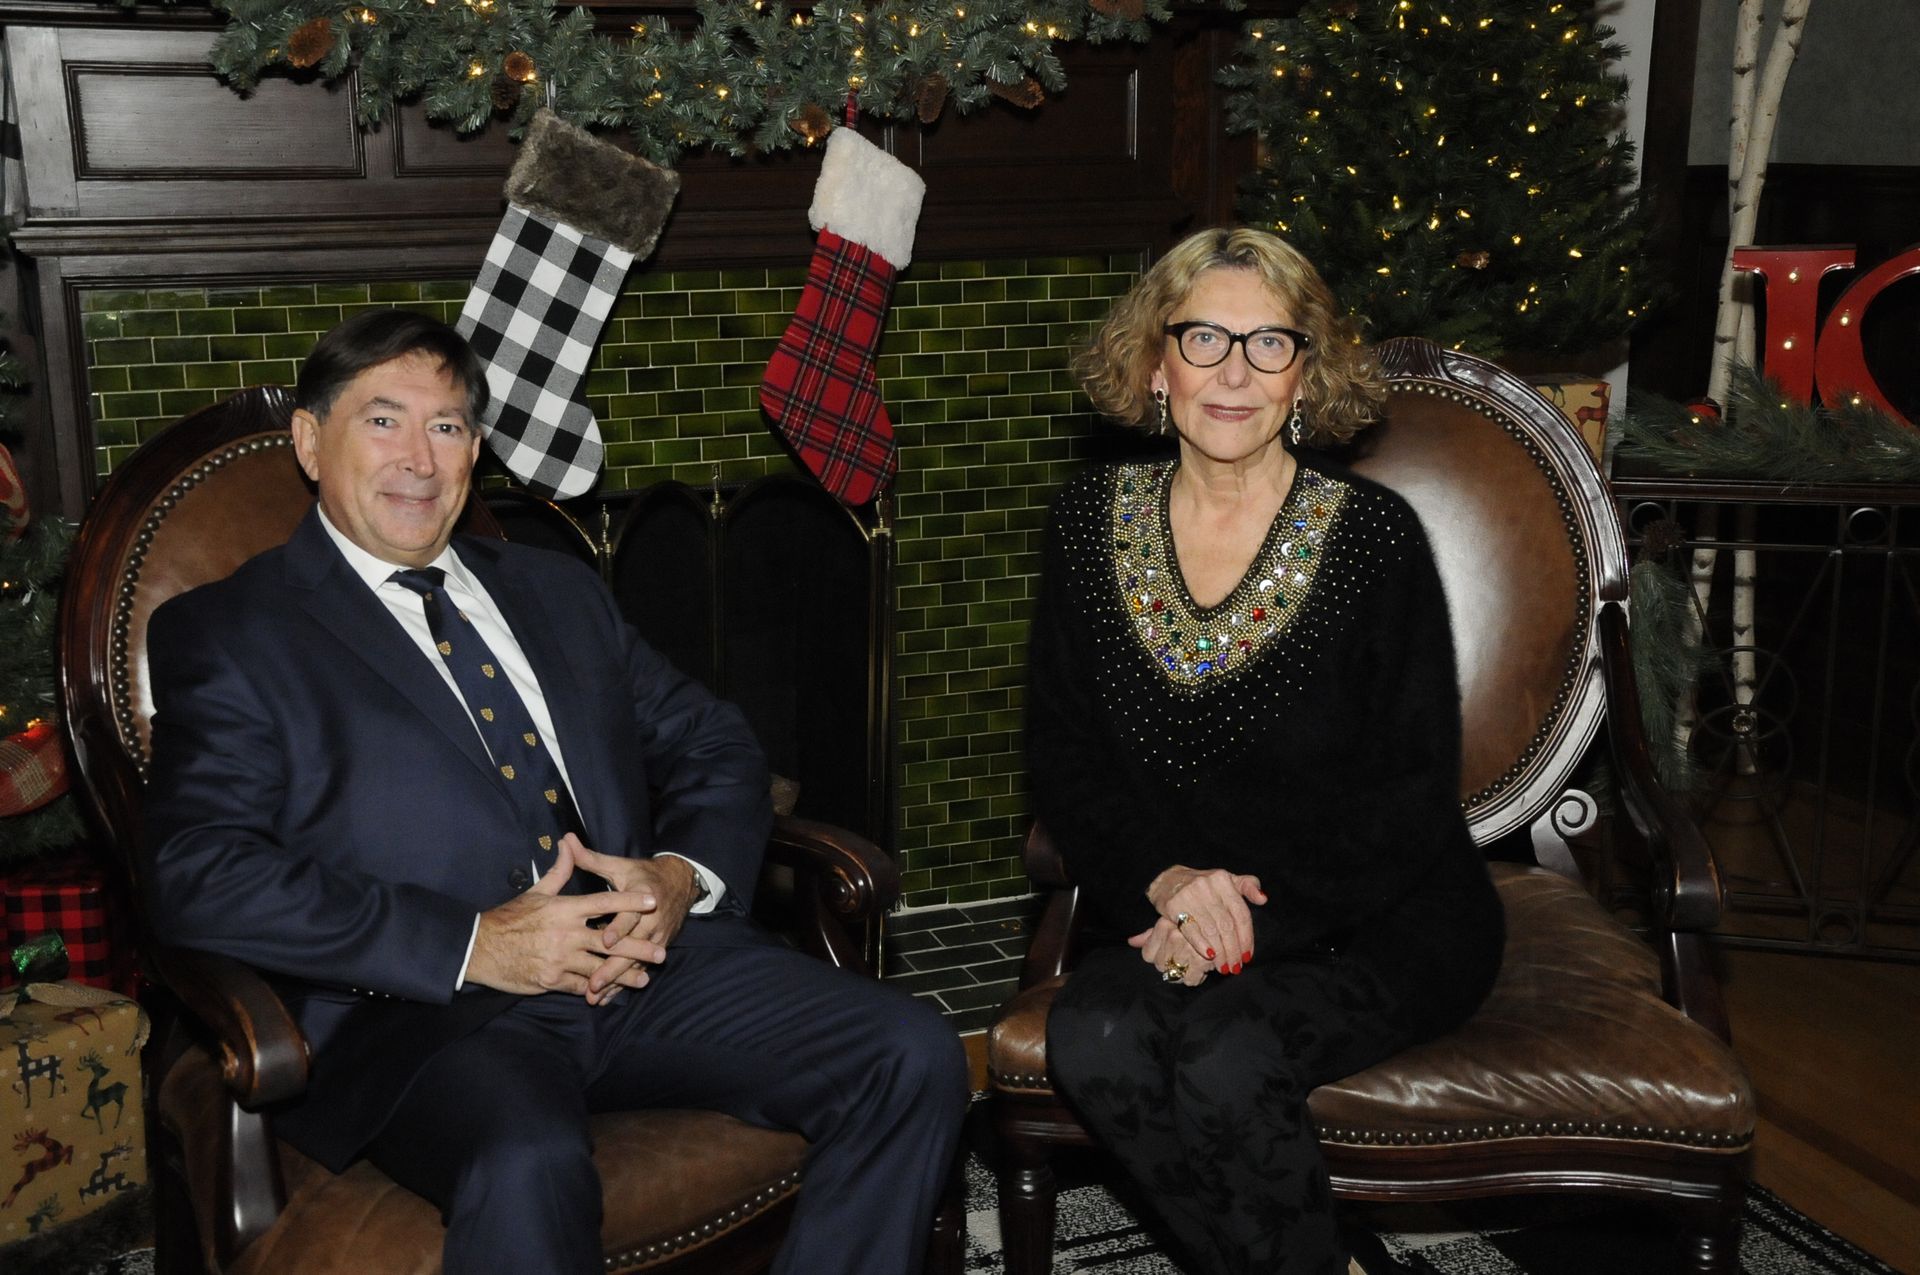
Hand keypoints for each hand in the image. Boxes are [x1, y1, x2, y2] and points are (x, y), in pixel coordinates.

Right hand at [466, 838, 666, 996]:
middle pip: (610, 941)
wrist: (481, 948)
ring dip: (623, 974)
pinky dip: (597, 988)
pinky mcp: (552, 980)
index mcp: (565, 909)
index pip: (604, 902)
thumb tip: (569, 843)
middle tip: (661, 952)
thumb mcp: (536, 892)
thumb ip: (559, 872)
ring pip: (599, 968)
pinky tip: (612, 991)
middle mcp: (566, 934)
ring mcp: (560, 959)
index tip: (652, 901)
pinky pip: (581, 985)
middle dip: (638, 948)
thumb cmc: (510, 918)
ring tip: (644, 978)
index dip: (630, 901)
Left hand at [567, 837, 700, 1005]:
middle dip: (613, 967)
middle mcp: (652, 920)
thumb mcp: (619, 865)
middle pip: (633, 947)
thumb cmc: (642, 875)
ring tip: (596, 995)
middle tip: (593, 983)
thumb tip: (567, 840)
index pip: (630, 915)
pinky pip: (640, 968)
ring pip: (636, 963)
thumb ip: (590, 858)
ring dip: (617, 980)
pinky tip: (607, 996)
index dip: (619, 928)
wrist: (679, 884)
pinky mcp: (657, 947)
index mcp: (642, 897)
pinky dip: (624, 982)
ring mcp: (657, 937)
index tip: (605, 940)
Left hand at [1128, 916, 1209, 985]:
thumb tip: (1131, 941)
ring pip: (1173, 974)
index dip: (1158, 957)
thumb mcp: (1171, 922)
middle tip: (1185, 957)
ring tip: (1193, 962)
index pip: (1147, 954)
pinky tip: (1201, 968)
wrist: (1225, 922)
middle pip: (1160, 966)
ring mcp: (1187, 949)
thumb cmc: (1195, 923)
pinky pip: (1189, 980)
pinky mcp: (1202, 961)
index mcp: (1164, 925)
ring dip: (1184, 972)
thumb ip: (1150, 934)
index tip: (1170, 954)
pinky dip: (1195, 978)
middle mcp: (1173, 936)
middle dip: (1171, 965)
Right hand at [1144, 865, 1266, 974]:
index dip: (1247, 937)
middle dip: (1233, 950)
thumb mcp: (1228, 880)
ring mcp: (1190, 895)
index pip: (1240, 914)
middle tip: (1235, 967)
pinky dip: (1201, 945)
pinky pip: (1191, 930)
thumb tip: (1263, 900)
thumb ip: (1248, 887)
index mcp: (1224, 880)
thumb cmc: (1204, 885)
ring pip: (1211, 930)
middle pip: (1226, 925)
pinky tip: (1208, 956)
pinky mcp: (1174, 905)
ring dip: (1219, 952)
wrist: (1168, 880)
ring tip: (1224, 967)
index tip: (1248, 956)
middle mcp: (1208, 886)